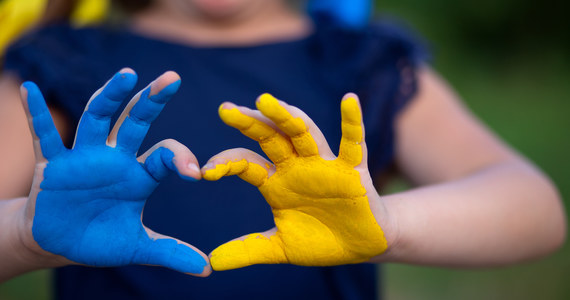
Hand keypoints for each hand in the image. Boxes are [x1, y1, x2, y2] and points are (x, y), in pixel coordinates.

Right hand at [19, 69, 210, 275]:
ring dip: (110, 97)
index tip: (195, 173)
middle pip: (135, 121)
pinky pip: (45, 135)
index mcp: (140, 175)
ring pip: (97, 118)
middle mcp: (115, 158)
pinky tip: (29, 88)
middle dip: (152, 101)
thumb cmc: (101, 238)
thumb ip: (170, 252)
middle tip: (172, 78)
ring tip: (127, 75)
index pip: (165, 156)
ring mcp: (84, 157)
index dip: (181, 159)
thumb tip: (207, 269)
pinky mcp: (53, 164)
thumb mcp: (137, 247)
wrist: (60, 242)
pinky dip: (36, 114)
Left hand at [202, 93, 389, 269]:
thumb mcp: (281, 248)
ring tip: (265, 101)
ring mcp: (323, 165)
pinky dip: (352, 122)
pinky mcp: (352, 170)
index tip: (204, 172)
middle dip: (249, 123)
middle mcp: (296, 167)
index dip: (226, 164)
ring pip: (303, 133)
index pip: (245, 164)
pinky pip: (352, 143)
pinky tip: (349, 99)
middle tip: (226, 109)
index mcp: (275, 182)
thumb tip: (211, 262)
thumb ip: (249, 250)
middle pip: (270, 137)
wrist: (359, 246)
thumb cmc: (320, 240)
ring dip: (286, 117)